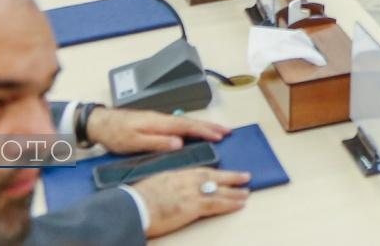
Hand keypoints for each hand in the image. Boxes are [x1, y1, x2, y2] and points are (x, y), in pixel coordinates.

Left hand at [86, 108, 228, 154]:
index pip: (187, 126)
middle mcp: (162, 118)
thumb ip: (157, 142)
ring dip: (203, 126)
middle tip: (228, 131)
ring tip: (217, 130)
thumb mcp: (134, 142)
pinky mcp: (155, 123)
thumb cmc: (115, 134)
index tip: (220, 136)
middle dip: (210, 126)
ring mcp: (159, 119)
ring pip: (186, 122)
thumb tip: (180, 143)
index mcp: (159, 122)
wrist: (101, 123)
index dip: (205, 131)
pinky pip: (180, 124)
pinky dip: (192, 127)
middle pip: (190, 121)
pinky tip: (194, 131)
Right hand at [131, 167, 249, 237]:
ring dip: (235, 191)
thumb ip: (167, 185)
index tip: (223, 173)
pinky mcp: (193, 206)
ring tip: (246, 193)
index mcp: (176, 175)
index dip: (214, 172)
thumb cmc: (137, 200)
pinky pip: (217, 204)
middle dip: (231, 177)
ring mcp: (191, 192)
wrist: (133, 207)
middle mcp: (187, 180)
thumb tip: (171, 190)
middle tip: (245, 176)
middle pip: (214, 176)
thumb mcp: (154, 185)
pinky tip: (240, 204)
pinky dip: (230, 203)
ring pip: (219, 190)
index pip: (200, 171)